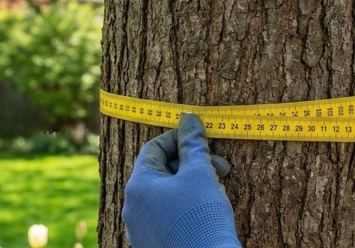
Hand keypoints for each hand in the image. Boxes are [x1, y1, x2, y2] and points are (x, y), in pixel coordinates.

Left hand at [122, 113, 240, 247]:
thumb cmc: (201, 218)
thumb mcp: (200, 173)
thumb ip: (193, 144)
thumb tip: (189, 118)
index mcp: (138, 185)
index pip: (154, 148)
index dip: (179, 138)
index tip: (202, 138)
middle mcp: (133, 207)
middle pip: (162, 171)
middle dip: (193, 164)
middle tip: (222, 167)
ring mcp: (142, 229)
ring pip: (168, 194)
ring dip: (193, 184)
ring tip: (218, 189)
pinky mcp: (154, 243)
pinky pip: (169, 215)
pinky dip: (188, 205)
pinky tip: (209, 209)